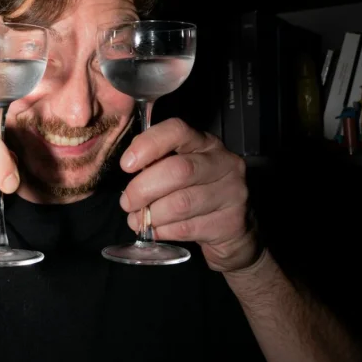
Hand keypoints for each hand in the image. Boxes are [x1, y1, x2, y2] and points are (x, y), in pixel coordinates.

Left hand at [119, 118, 255, 271]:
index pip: (177, 131)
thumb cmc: (198, 194)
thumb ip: (158, 163)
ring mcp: (232, 193)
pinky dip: (163, 231)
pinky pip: (187, 228)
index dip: (148, 145)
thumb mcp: (182, 171)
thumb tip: (130, 167)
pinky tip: (157, 230)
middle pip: (178, 170)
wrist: (234, 230)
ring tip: (138, 220)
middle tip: (127, 202)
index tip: (126, 164)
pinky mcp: (231, 223)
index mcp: (206, 143)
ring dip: (152, 214)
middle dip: (143, 188)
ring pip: (181, 203)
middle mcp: (224, 163)